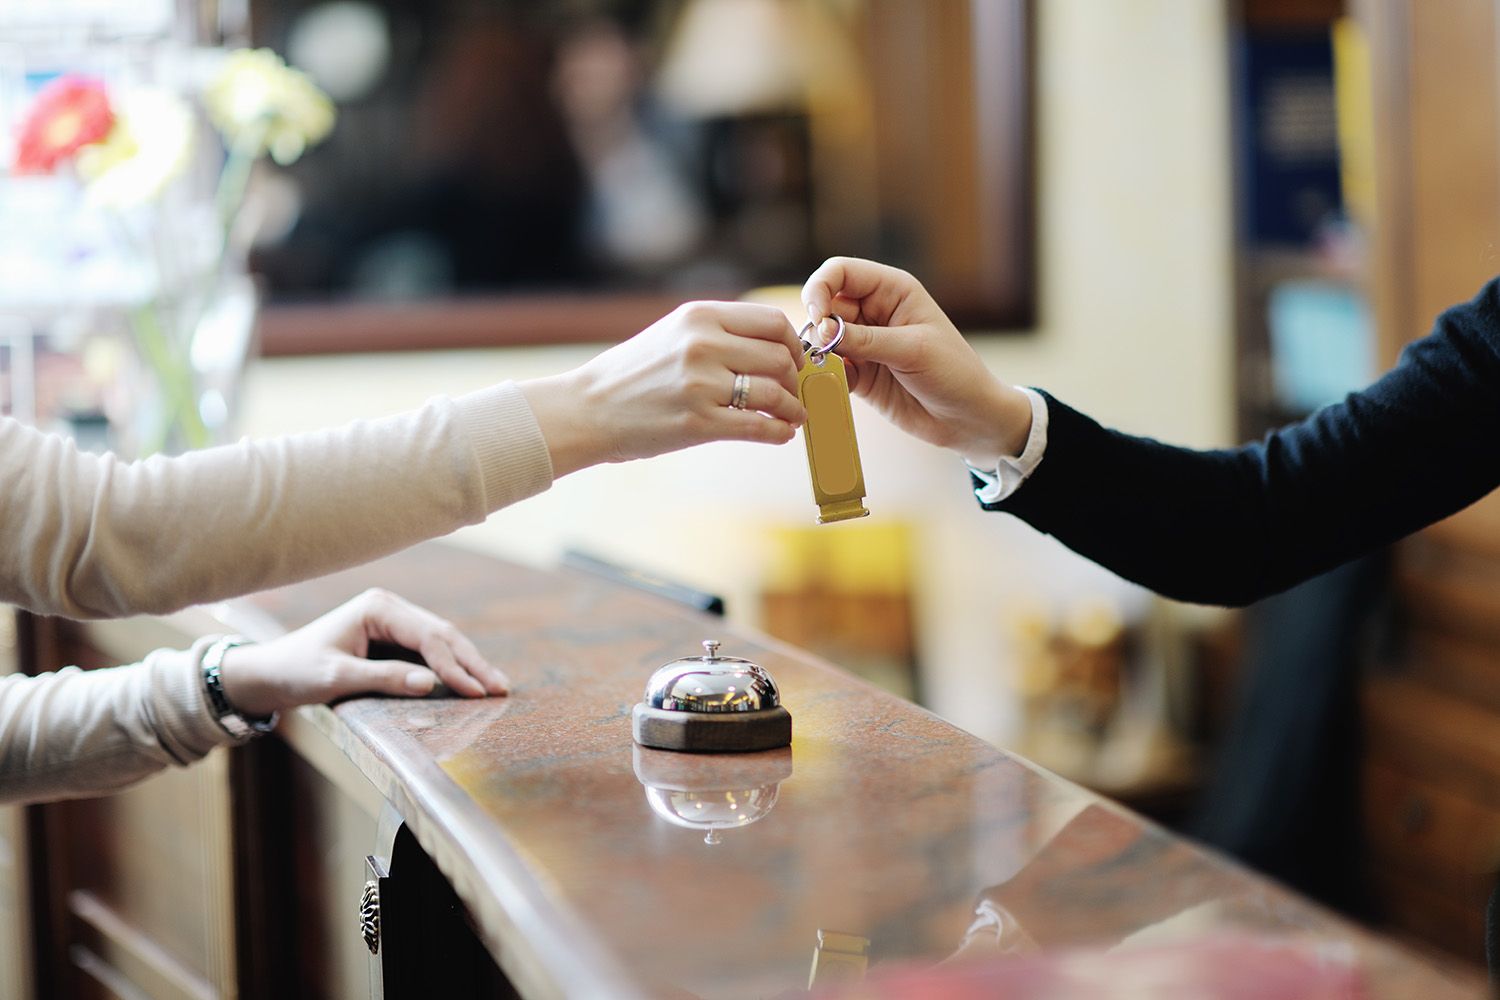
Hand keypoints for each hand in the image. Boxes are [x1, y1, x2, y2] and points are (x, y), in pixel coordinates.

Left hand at [217, 588, 506, 716]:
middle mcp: (391, 608)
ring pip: (443, 641)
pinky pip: (431, 652)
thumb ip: (384, 679)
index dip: (455, 666)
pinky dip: (453, 667)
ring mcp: (394, 622)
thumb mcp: (337, 678)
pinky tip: (472, 681)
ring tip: (497, 687)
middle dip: (473, 663)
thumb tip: (431, 684)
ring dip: (469, 664)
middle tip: (501, 689)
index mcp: (378, 607)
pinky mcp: (394, 639)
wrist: (270, 675)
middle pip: (443, 634)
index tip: (476, 692)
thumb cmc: (297, 672)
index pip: (429, 637)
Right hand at [518, 301, 806, 476]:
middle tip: (795, 392)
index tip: (795, 361)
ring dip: (792, 408)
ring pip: (774, 393)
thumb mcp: (673, 334)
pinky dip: (779, 431)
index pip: (772, 322)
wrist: (586, 410)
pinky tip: (780, 434)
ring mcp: (700, 385)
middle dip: (795, 378)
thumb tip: (773, 345)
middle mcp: (702, 345)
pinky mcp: (698, 423)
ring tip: (792, 416)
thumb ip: (718, 333)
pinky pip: (758, 427)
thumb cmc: (632, 374)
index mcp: (699, 317)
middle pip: (779, 357)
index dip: (794, 344)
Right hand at [801, 257, 1032, 465]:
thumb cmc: (954, 373)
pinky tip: (840, 387)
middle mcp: (874, 311)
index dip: (820, 288)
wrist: (968, 418)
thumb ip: (865, 339)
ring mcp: (865, 343)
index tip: (818, 317)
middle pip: (825, 304)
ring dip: (819, 353)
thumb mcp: (912, 350)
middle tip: (824, 351)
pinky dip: (826, 376)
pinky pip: (829, 368)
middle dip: (818, 326)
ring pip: (822, 338)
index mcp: (892, 290)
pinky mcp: (860, 373)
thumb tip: (821, 330)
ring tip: (833, 370)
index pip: (840, 272)